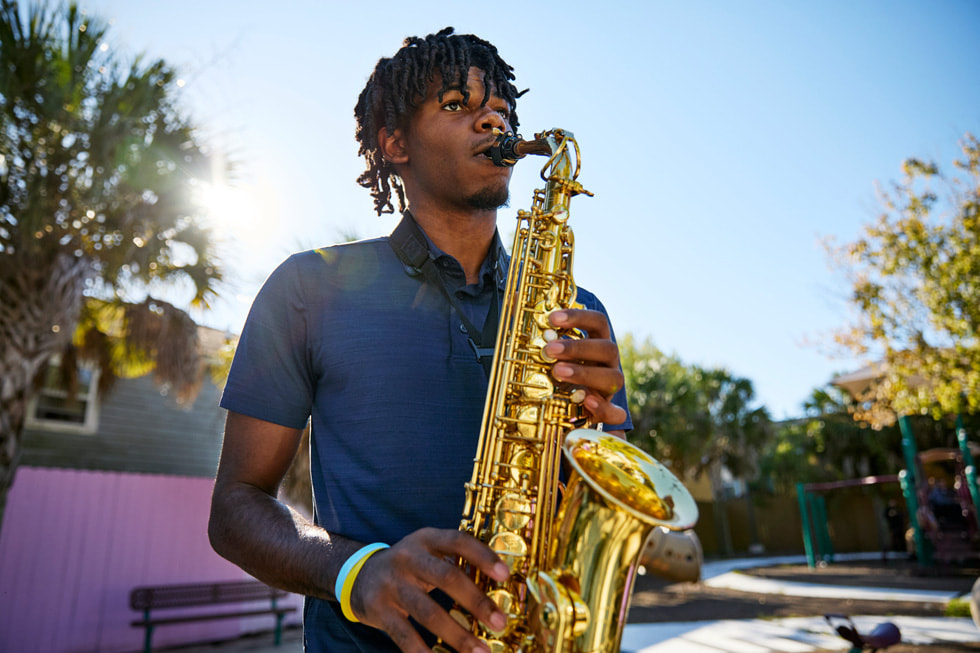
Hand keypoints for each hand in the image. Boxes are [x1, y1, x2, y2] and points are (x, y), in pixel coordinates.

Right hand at [349, 528, 510, 652]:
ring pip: (428, 612)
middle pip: (446, 576)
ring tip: (480, 652)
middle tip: (499, 622)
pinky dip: (424, 652)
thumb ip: (454, 561)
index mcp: (426, 539)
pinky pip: (404, 635)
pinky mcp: (379, 610)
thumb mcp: (427, 552)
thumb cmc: (408, 566)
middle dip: (476, 602)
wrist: (358, 574)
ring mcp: (392, 584)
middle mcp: (408, 558)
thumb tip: (497, 585)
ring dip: (457, 635)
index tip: (505, 575)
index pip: (458, 541)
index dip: (482, 555)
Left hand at [544, 308, 626, 424]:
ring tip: (557, 372)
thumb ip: (540, 332)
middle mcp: (608, 362)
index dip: (578, 317)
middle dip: (578, 347)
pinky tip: (587, 400)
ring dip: (585, 373)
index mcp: (597, 341)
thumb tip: (517, 301)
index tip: (553, 318)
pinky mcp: (608, 411)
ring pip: (612, 377)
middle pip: (607, 348)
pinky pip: (615, 412)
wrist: (569, 406)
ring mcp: (609, 386)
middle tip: (550, 349)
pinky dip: (604, 407)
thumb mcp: (551, 351)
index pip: (597, 321)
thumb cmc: (560, 370)